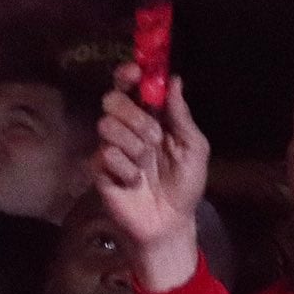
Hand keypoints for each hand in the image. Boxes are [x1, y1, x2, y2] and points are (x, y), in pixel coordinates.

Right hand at [96, 65, 209, 291]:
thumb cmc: (185, 183)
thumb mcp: (194, 148)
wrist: (171, 221)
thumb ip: (182, 116)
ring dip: (134, 145)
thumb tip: (175, 80)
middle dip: (134, 115)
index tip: (134, 72)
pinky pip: (105, 155)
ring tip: (146, 164)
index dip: (129, 75)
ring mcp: (111, 148)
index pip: (131, 87)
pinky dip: (126, 169)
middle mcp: (127, 128)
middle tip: (154, 136)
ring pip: (107, 126)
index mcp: (151, 118)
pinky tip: (134, 181)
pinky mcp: (99, 170)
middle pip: (112, 100)